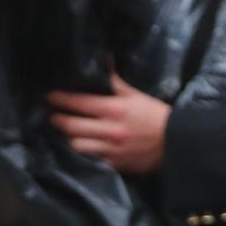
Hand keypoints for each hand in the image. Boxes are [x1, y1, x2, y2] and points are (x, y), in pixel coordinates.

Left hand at [46, 73, 169, 174]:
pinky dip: (83, 154)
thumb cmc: (155, 115)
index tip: (50, 96)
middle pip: (72, 126)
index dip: (62, 99)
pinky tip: (80, 148)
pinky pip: (89, 160)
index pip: (80, 102)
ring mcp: (110, 150)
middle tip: (53, 115)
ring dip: (68, 138)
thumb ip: (115, 82)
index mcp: (115, 109)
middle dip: (58, 119)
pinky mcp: (113, 164)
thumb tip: (103, 61)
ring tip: (65, 133)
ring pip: (76, 145)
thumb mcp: (136, 95)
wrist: (175, 141)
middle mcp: (109, 129)